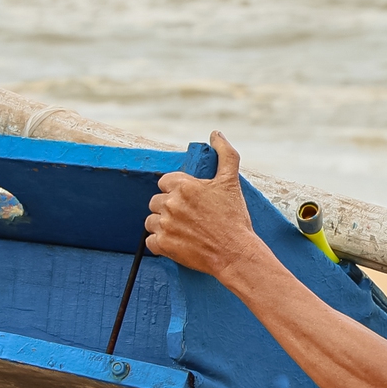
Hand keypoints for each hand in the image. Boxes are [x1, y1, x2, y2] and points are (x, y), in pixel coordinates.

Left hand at [145, 131, 263, 281]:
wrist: (236, 253)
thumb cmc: (234, 219)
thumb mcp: (232, 182)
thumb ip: (225, 154)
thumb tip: (216, 134)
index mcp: (184, 186)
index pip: (165, 182)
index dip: (176, 191)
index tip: (189, 201)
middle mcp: (171, 204)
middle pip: (156, 201)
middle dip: (168, 208)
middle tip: (188, 218)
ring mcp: (165, 225)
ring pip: (151, 221)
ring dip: (162, 225)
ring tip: (182, 231)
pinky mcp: (163, 245)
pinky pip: (150, 241)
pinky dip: (160, 243)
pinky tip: (176, 243)